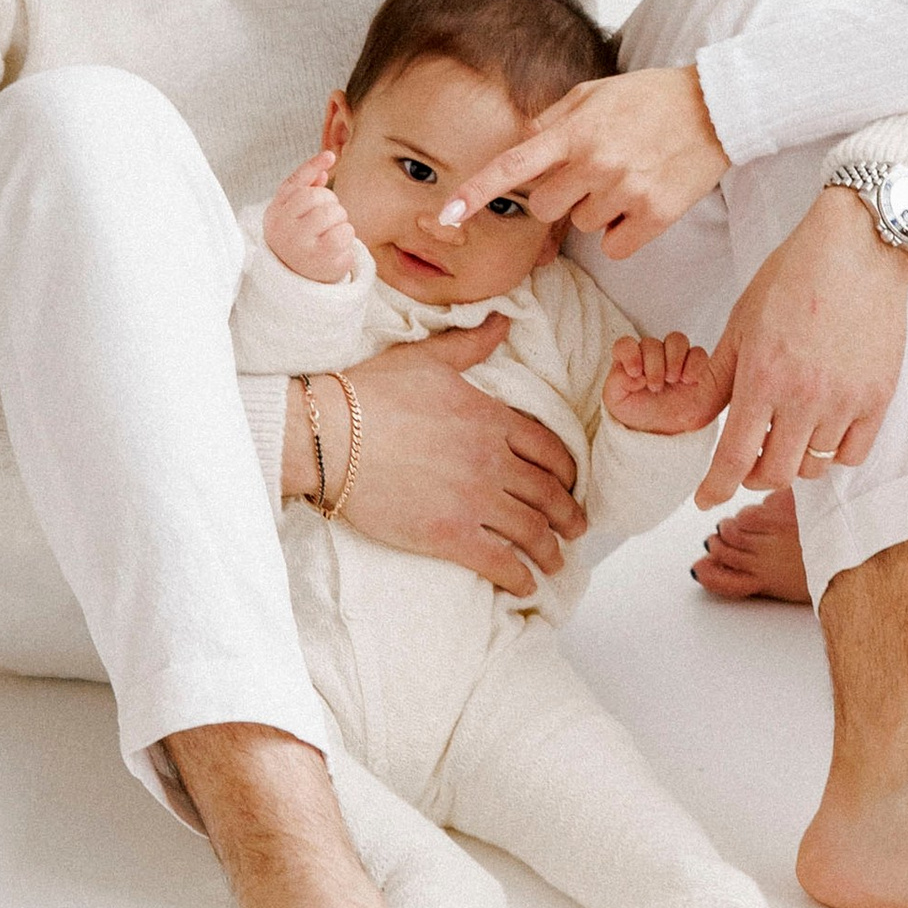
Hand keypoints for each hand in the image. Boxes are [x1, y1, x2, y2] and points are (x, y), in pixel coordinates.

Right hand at [263, 151, 364, 285]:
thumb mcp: (291, 212)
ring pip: (337, 214)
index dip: (314, 166)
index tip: (331, 156)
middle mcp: (284, 231)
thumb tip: (324, 165)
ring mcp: (302, 248)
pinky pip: (347, 234)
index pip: (296, 184)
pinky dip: (348, 238)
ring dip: (341, 221)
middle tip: (326, 219)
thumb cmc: (297, 238)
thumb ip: (304, 188)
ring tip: (330, 233)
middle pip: (321, 198)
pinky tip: (336, 247)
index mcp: (275, 214)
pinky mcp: (323, 262)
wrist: (296, 279)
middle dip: (331, 203)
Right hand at [288, 325, 588, 590]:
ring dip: (550, 550)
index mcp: (491, 418)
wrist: (331, 435)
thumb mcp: (428, 358)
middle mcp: (492, 459)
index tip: (571, 485)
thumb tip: (504, 321)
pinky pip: (500, 561)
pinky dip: (519, 577)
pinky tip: (526, 585)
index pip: (549, 449)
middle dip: (568, 514)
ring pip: (531, 530)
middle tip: (576, 529)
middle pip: (548, 493)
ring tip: (556, 561)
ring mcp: (475, 499)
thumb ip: (472, 344)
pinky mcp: (450, 534)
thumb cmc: (372, 393)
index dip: (567, 472)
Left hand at [435, 64, 728, 258]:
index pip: (514, 166)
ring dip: (598, 209)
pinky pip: (616, 246)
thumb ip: (552, 122)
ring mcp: (626, 190)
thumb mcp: (594, 94)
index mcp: (575, 131)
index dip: (476, 192)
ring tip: (628, 176)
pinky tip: (641, 201)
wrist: (715, 108)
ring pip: (584, 226)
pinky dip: (624, 232)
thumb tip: (520, 147)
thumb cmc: (649, 98)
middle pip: (545, 209)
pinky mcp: (656, 214)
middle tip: (592, 172)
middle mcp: (596, 162)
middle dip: (560, 196)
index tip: (447, 214)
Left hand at [602, 331, 730, 436]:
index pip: (625, 344)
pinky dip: (694, 364)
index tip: (635, 373)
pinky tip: (689, 381)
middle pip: (652, 343)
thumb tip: (633, 372)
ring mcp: (674, 359)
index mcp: (630, 362)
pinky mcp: (694, 366)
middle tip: (655, 387)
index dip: (630, 353)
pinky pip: (698, 352)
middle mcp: (651, 357)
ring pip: (676, 340)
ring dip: (674, 358)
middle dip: (653, 364)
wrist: (666, 434)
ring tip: (673, 380)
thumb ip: (617, 382)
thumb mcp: (617, 403)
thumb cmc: (640, 416)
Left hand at [692, 188, 907, 507]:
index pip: (735, 457)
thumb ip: (714, 382)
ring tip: (790, 432)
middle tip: (751, 457)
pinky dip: (833, 452)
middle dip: (755, 474)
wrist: (857, 249)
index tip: (707, 499)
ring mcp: (845, 400)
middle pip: (775, 472)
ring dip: (795, 460)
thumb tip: (684, 422)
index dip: (717, 487)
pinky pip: (852, 453)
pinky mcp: (878, 397)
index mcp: (762, 377)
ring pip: (813, 467)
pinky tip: (824, 428)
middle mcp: (804, 396)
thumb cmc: (794, 277)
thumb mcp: (740, 325)